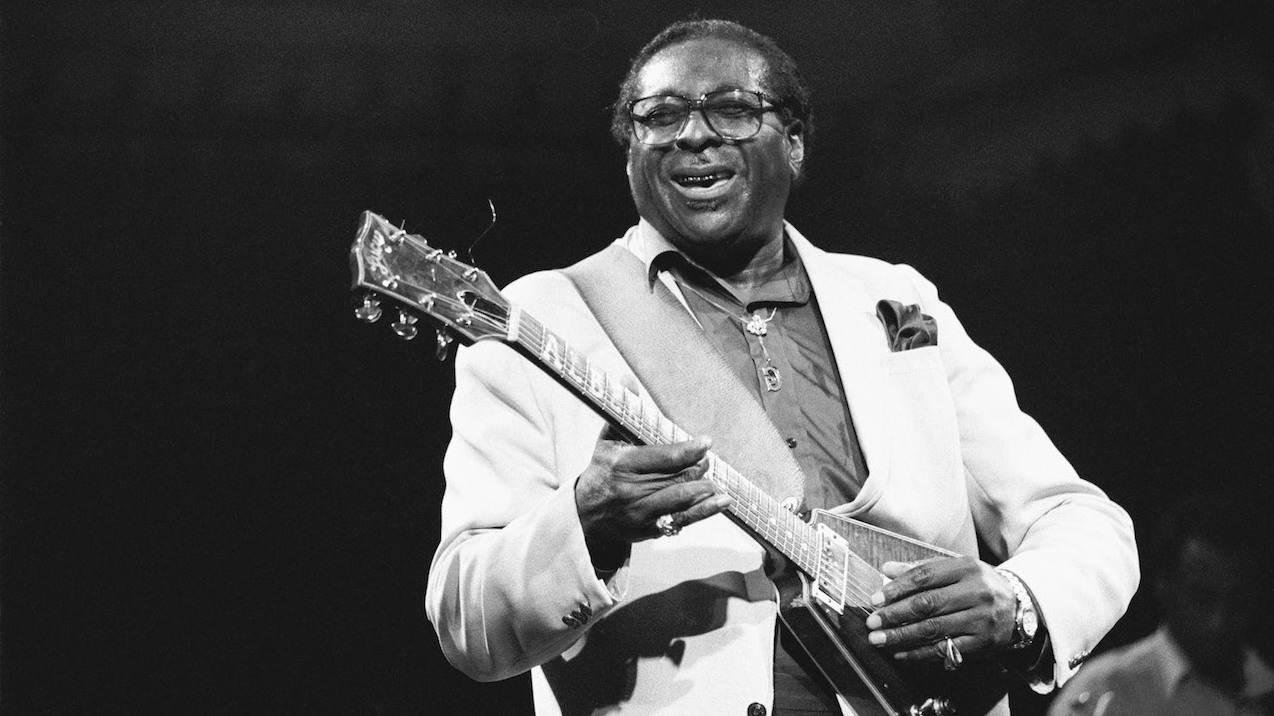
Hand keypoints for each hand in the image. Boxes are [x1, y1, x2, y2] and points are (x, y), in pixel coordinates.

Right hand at [575, 424, 730, 549]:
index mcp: (622, 464)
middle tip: (708, 460)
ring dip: (704, 491)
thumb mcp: (606, 441)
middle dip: (698, 468)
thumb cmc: (602, 471)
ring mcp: (640, 511)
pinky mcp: (648, 528)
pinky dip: (703, 512)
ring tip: (716, 483)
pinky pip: (681, 520)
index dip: (688, 450)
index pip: (663, 457)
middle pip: (676, 478)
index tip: (705, 442)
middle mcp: (631, 489)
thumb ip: (623, 413)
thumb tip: (628, 380)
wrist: (586, 514)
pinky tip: (721, 502)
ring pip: (681, 500)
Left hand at [863, 556, 1017, 663]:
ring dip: (902, 636)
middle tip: (872, 623)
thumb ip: (921, 569)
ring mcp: (981, 619)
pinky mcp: (983, 642)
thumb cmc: (979, 584)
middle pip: (927, 604)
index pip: (924, 576)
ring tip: (880, 640)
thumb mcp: (955, 569)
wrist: (1020, 606)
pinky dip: (920, 654)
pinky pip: (946, 649)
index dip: (897, 588)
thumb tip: (886, 570)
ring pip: (934, 629)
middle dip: (895, 615)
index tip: (875, 599)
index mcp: (966, 568)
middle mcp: (976, 592)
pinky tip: (901, 654)